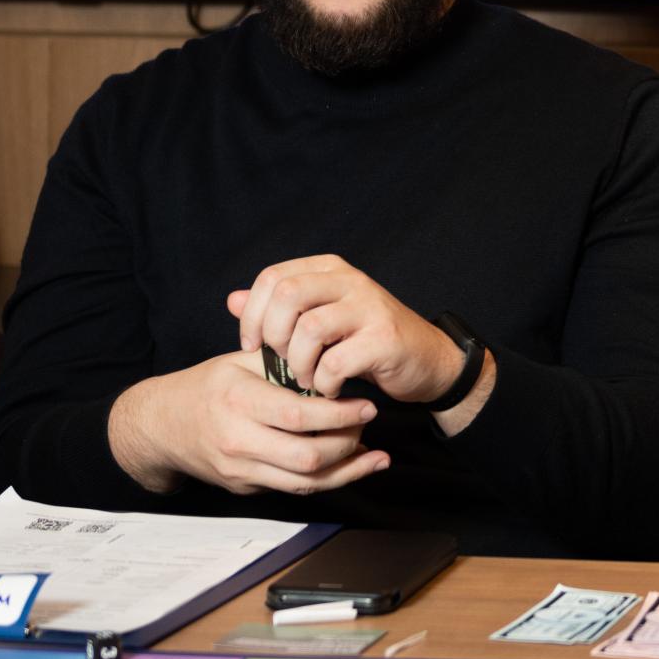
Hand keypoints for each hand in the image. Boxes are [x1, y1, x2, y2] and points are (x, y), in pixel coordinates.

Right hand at [109, 350, 387, 495]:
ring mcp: (240, 470)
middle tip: (368, 424)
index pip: (299, 415)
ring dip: (347, 471)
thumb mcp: (241, 361)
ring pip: (304, 482)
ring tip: (375, 456)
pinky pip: (293, 488)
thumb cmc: (207, 386)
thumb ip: (285, 360)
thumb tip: (334, 357)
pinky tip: (351, 467)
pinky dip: (327, 480)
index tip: (367, 405)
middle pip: (307, 456)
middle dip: (348, 444)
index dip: (339, 414)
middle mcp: (238, 440)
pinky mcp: (245, 487)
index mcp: (239, 401)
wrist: (160, 426)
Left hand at [229, 254, 462, 403]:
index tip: (252, 346)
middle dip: (273, 335)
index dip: (252, 314)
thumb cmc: (366, 342)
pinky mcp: (385, 338)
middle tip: (282, 361)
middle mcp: (351, 281)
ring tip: (306, 379)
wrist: (426, 361)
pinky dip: (324, 382)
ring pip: (310, 328)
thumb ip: (277, 309)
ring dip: (299, 363)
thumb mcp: (320, 319)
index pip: (273, 277)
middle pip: (287, 294)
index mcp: (330, 270)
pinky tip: (330, 388)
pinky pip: (336, 361)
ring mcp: (370, 307)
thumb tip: (232, 300)